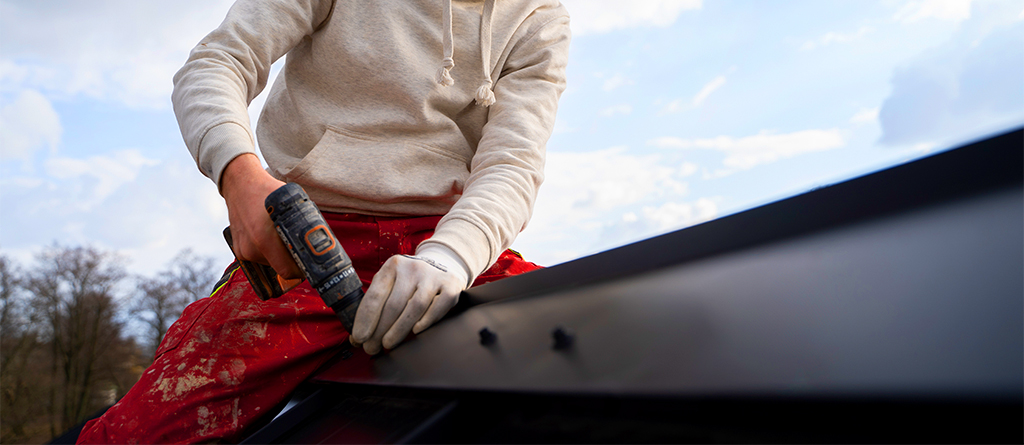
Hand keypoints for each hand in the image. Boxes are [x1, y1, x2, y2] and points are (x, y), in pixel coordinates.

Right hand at [220, 153, 302, 278]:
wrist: (240, 185)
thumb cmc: (267, 192)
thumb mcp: (292, 204)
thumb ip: (303, 224)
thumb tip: (319, 240)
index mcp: (264, 238)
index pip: (287, 271)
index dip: (301, 269)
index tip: (309, 263)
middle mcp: (252, 248)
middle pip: (281, 268)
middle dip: (293, 262)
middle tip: (301, 249)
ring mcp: (243, 251)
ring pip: (271, 264)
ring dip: (280, 256)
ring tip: (281, 237)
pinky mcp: (239, 250)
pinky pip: (261, 258)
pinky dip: (269, 252)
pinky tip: (270, 236)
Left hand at [350, 246, 469, 353]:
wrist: (443, 265)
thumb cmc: (410, 282)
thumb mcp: (392, 283)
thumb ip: (377, 304)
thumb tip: (357, 337)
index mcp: (393, 266)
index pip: (376, 295)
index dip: (365, 319)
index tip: (359, 338)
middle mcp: (412, 268)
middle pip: (393, 305)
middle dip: (380, 330)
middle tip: (371, 348)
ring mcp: (433, 275)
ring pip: (414, 307)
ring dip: (399, 330)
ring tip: (388, 344)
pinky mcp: (451, 285)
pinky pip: (437, 307)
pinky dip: (425, 321)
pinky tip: (415, 332)